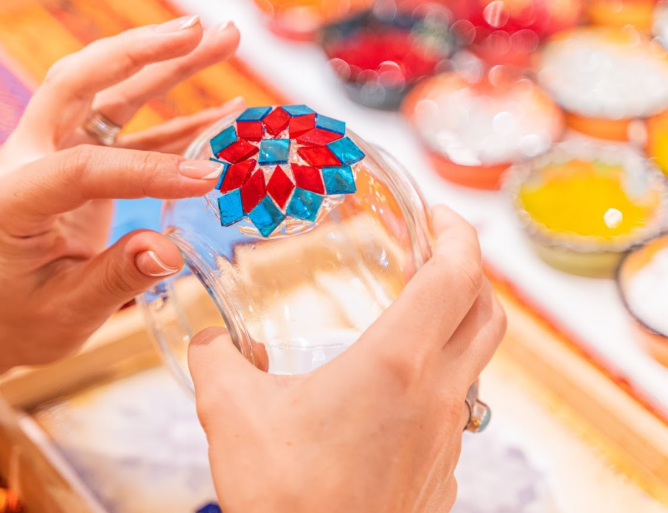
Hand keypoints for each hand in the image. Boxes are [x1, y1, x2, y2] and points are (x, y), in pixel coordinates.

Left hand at [0, 16, 243, 393]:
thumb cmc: (23, 317)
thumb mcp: (68, 311)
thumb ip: (117, 278)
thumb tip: (170, 252)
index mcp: (12, 199)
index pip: (83, 165)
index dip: (149, 170)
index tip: (207, 180)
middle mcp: (29, 159)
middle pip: (80, 82)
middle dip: (140, 52)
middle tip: (197, 30)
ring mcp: (55, 154)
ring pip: (109, 91)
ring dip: (165, 64)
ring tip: (219, 40)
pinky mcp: (82, 161)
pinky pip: (132, 130)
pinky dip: (177, 117)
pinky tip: (221, 109)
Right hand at [188, 206, 505, 512]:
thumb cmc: (286, 501)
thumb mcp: (231, 415)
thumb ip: (215, 359)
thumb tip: (209, 337)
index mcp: (396, 364)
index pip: (457, 275)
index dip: (457, 232)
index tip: (438, 213)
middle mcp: (436, 396)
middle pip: (488, 311)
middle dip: (470, 267)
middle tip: (436, 249)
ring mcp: (446, 437)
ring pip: (478, 360)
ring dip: (459, 323)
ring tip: (416, 312)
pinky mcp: (442, 471)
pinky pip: (457, 408)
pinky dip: (441, 377)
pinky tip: (396, 389)